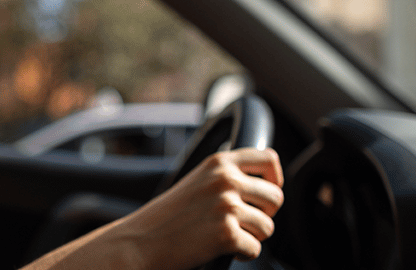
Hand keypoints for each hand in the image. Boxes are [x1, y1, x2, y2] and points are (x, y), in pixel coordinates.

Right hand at [21, 148, 283, 269]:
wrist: (139, 242)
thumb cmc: (167, 216)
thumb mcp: (198, 181)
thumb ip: (227, 177)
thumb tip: (267, 184)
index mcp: (219, 162)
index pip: (269, 159)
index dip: (275, 178)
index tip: (267, 192)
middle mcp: (226, 180)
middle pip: (276, 197)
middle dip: (265, 214)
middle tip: (243, 224)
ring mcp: (227, 207)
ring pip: (268, 227)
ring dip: (253, 237)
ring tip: (227, 237)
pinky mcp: (226, 234)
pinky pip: (255, 249)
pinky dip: (243, 255)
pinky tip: (223, 251)